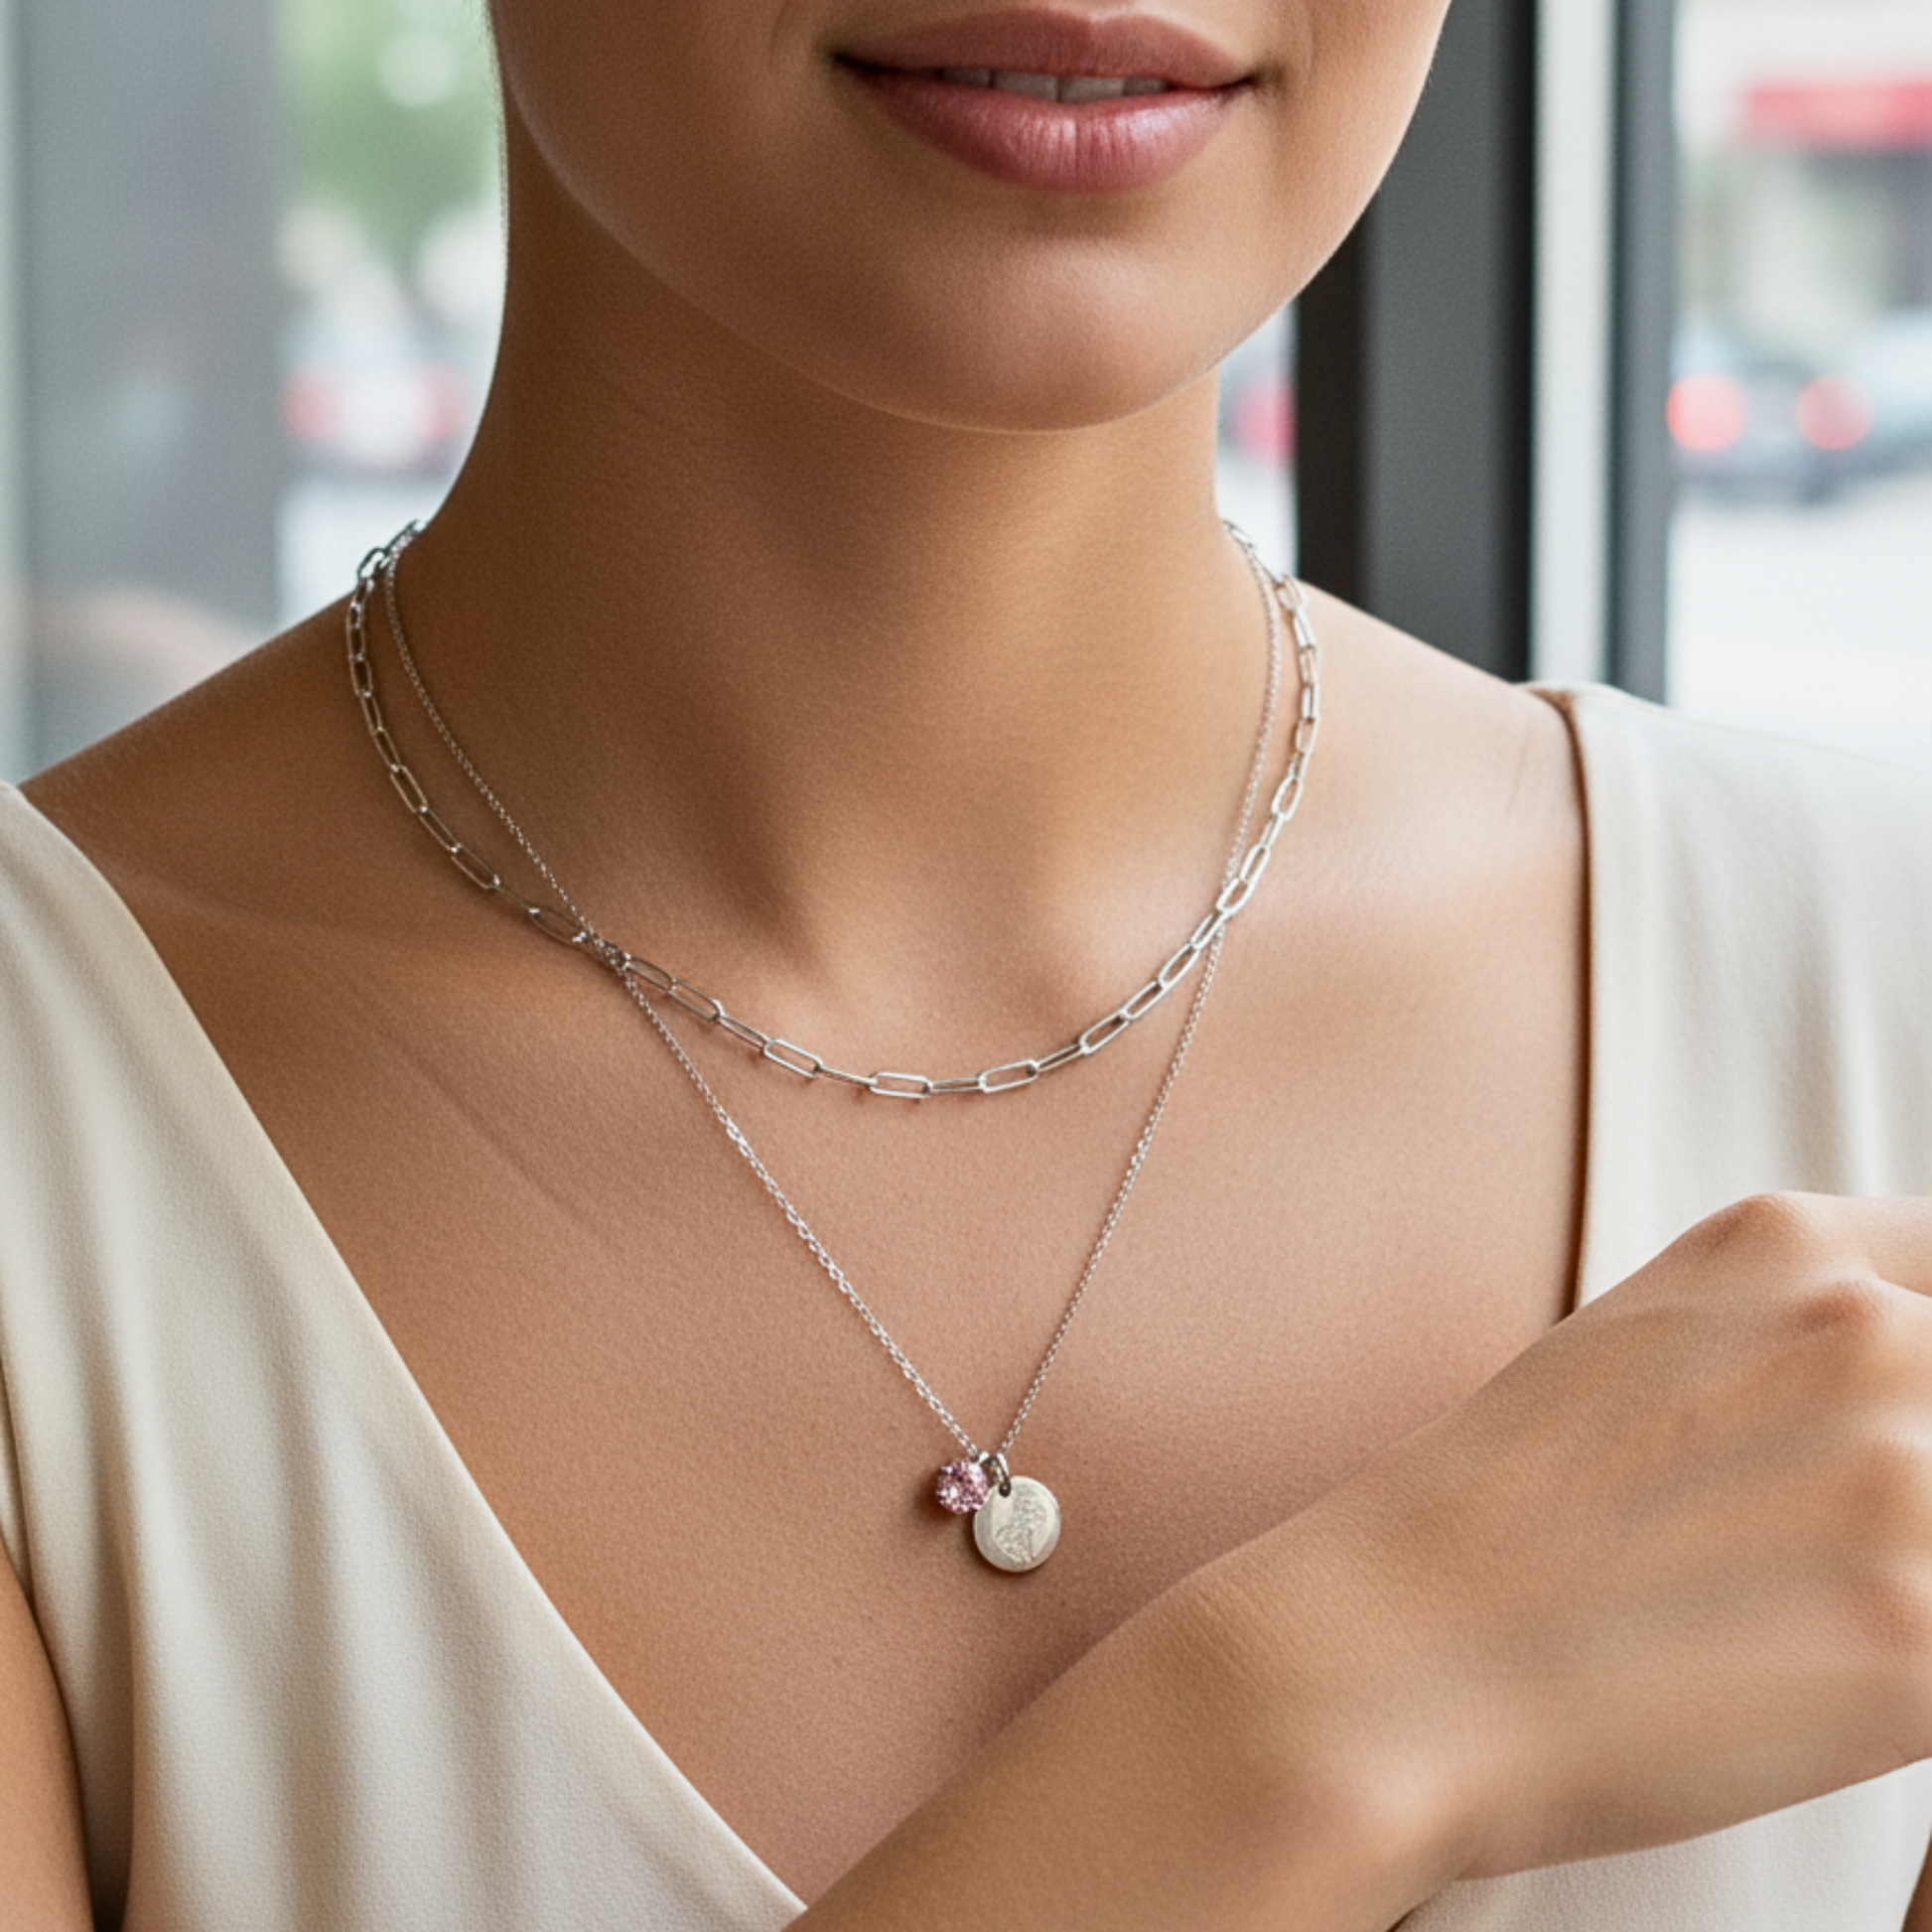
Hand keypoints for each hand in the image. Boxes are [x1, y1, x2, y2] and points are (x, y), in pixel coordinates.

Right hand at [1216, 1192, 1931, 1883]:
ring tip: (1788, 1611)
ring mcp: (1899, 1477)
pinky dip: (1907, 1674)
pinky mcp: (1919, 1638)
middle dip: (1916, 1479)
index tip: (1902, 1423)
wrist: (1391, 1658)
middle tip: (1799, 1543)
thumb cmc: (1493, 1523)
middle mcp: (1860, 1332)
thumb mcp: (1637, 1344)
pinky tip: (1799, 1678)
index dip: (1928, 1369)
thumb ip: (1796, 1335)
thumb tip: (1905, 1388)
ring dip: (1909, 1570)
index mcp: (1783, 1243)